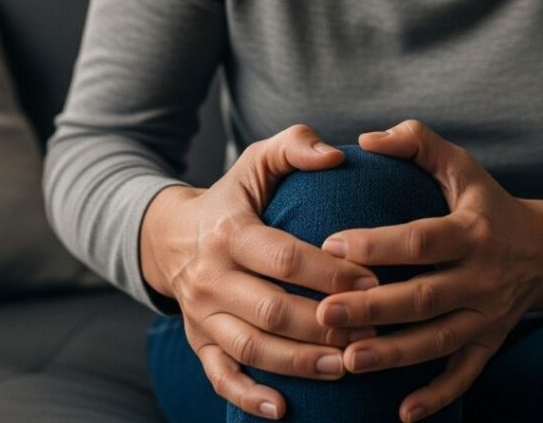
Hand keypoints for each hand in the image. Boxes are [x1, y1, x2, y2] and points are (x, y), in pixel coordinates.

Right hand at [139, 124, 379, 419]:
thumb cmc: (233, 195)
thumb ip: (295, 145)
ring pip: (251, 347)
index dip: (329, 272)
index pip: (283, 256)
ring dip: (299, 362)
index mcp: (229, 231)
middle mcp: (210, 275)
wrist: (170, 234)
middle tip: (372, 329)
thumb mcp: (257, 160)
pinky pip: (220, 375)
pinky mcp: (197, 341)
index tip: (373, 280)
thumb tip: (336, 155)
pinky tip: (284, 408)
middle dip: (324, 323)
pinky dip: (249, 395)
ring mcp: (200, 313)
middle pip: (271, 309)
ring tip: (345, 365)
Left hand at [315, 120, 542, 422]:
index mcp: (472, 230)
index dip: (378, 244)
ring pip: (438, 342)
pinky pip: (464, 376)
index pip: (421, 239)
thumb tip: (366, 139)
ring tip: (347, 359)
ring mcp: (487, 315)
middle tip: (324, 311)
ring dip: (393, 355)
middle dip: (373, 308)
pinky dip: (436, 396)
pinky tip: (401, 411)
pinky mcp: (490, 343)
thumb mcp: (459, 163)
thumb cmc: (486, 200)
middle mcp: (482, 277)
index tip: (331, 244)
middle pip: (424, 297)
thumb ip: (416, 141)